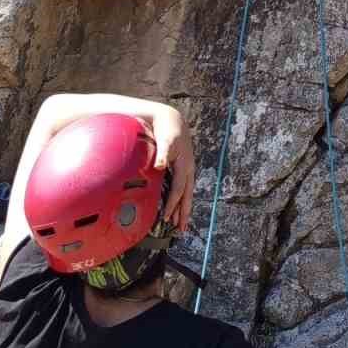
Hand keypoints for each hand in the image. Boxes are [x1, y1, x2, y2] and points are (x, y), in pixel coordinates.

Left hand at [148, 106, 194, 230]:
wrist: (171, 118)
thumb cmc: (168, 129)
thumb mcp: (166, 140)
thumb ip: (163, 153)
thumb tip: (160, 165)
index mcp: (185, 165)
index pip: (179, 190)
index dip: (173, 204)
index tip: (166, 217)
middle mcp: (187, 169)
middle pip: (187, 195)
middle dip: (184, 212)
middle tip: (181, 229)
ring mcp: (185, 169)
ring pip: (185, 193)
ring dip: (183, 208)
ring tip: (180, 223)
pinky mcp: (181, 168)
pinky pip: (182, 187)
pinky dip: (180, 198)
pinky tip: (176, 204)